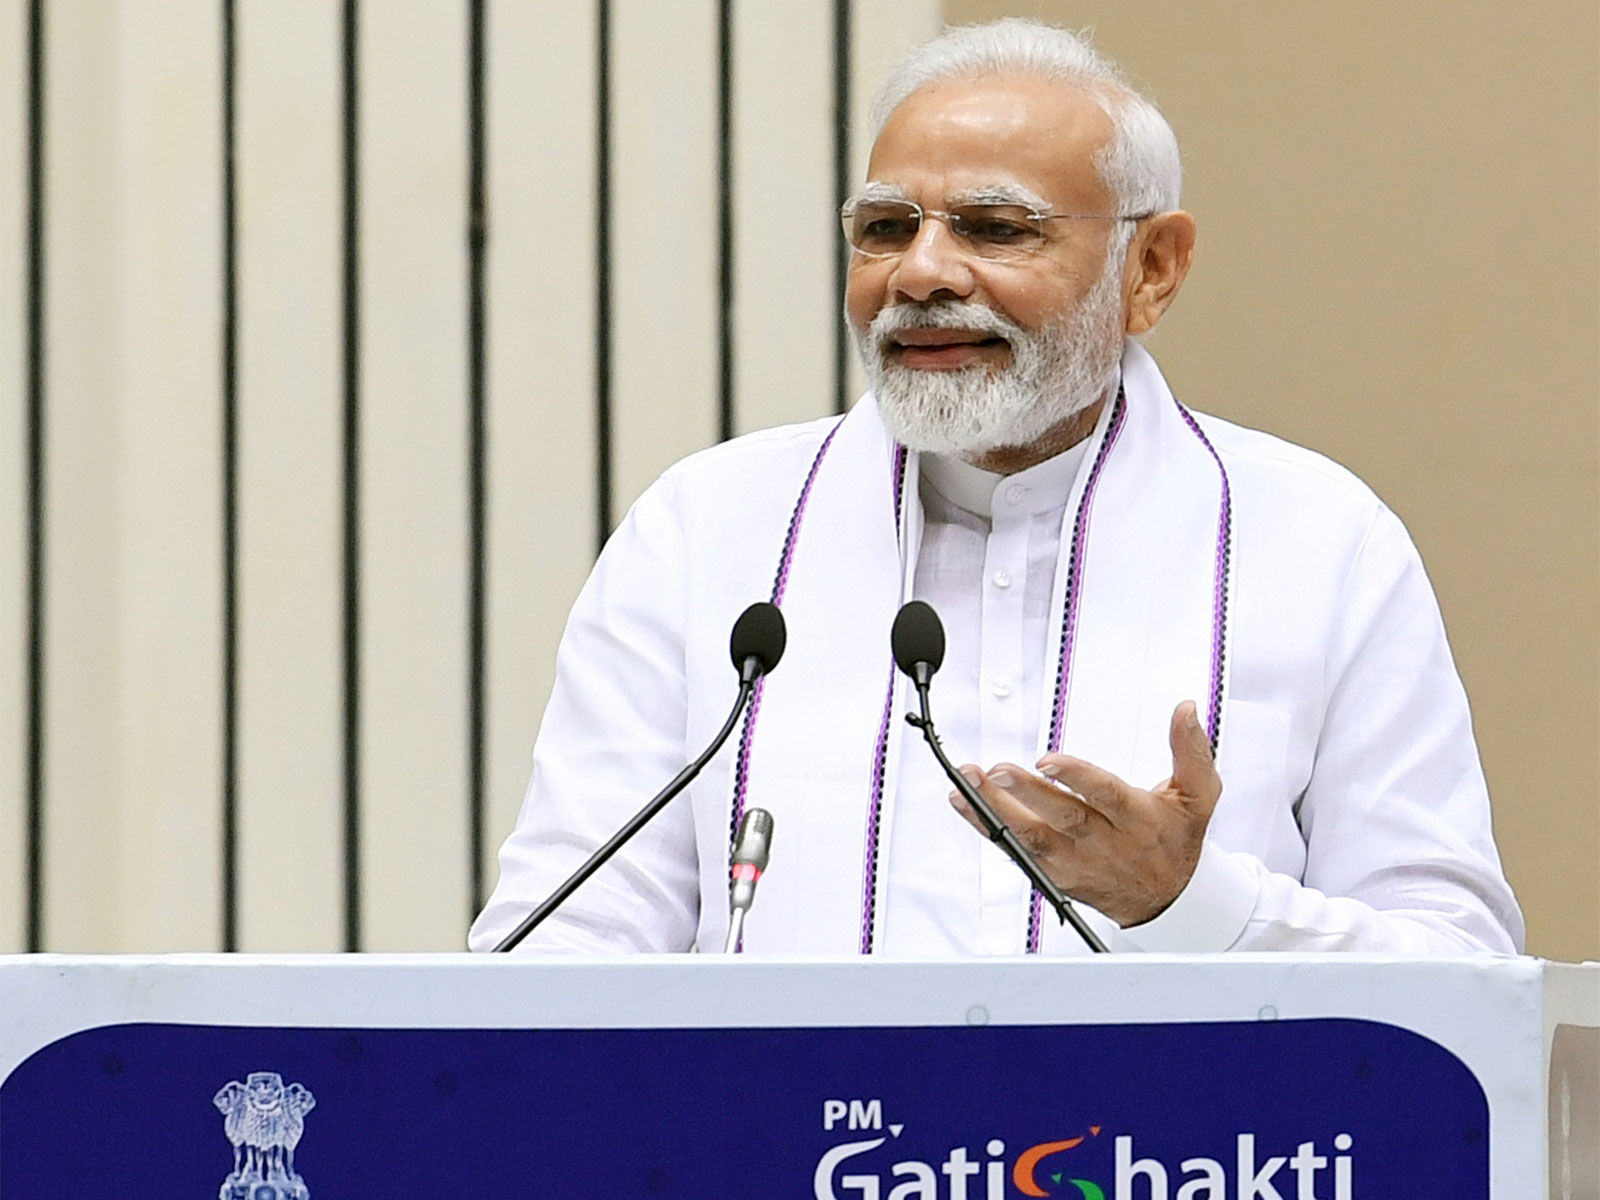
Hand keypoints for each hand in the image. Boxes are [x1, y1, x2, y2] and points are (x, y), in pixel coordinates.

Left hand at [948, 700, 1221, 926]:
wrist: (1166, 900)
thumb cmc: (1176, 840)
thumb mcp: (1198, 796)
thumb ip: (1191, 751)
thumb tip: (1185, 709)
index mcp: (1137, 819)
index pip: (1105, 796)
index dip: (1076, 778)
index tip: (1048, 760)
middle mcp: (1104, 843)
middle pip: (1063, 818)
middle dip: (1027, 794)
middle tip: (996, 771)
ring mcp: (1075, 861)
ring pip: (1032, 838)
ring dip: (996, 811)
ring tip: (968, 784)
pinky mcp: (1054, 873)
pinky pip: (1016, 851)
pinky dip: (988, 829)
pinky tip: (965, 805)